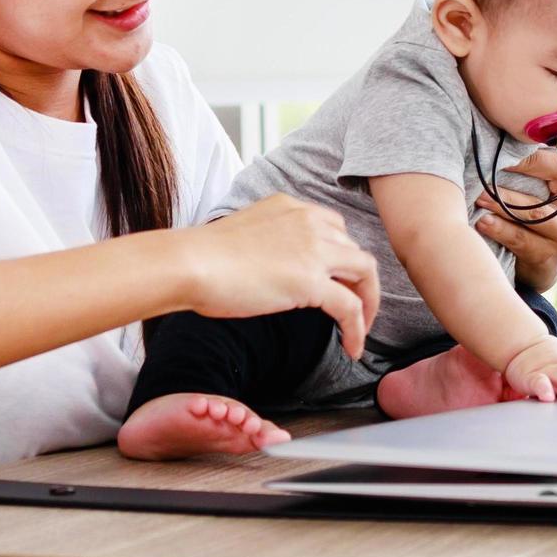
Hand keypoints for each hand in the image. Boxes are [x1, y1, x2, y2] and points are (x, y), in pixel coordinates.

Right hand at [171, 194, 380, 357]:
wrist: (189, 263)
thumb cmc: (202, 256)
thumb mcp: (246, 233)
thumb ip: (270, 242)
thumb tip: (275, 269)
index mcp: (292, 208)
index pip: (334, 228)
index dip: (342, 257)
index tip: (338, 280)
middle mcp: (309, 222)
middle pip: (354, 250)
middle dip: (359, 281)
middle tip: (355, 308)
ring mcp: (313, 250)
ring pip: (364, 273)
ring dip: (368, 303)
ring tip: (360, 329)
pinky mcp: (310, 282)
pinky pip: (350, 307)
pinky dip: (357, 329)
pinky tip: (352, 347)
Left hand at [475, 133, 556, 292]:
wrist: (540, 256)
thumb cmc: (535, 206)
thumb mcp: (545, 176)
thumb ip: (549, 146)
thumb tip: (555, 117)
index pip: (556, 162)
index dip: (528, 157)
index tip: (499, 150)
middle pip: (547, 186)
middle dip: (513, 180)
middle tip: (482, 175)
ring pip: (533, 215)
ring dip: (502, 206)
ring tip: (478, 198)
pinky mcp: (549, 255)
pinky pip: (522, 241)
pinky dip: (500, 230)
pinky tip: (482, 223)